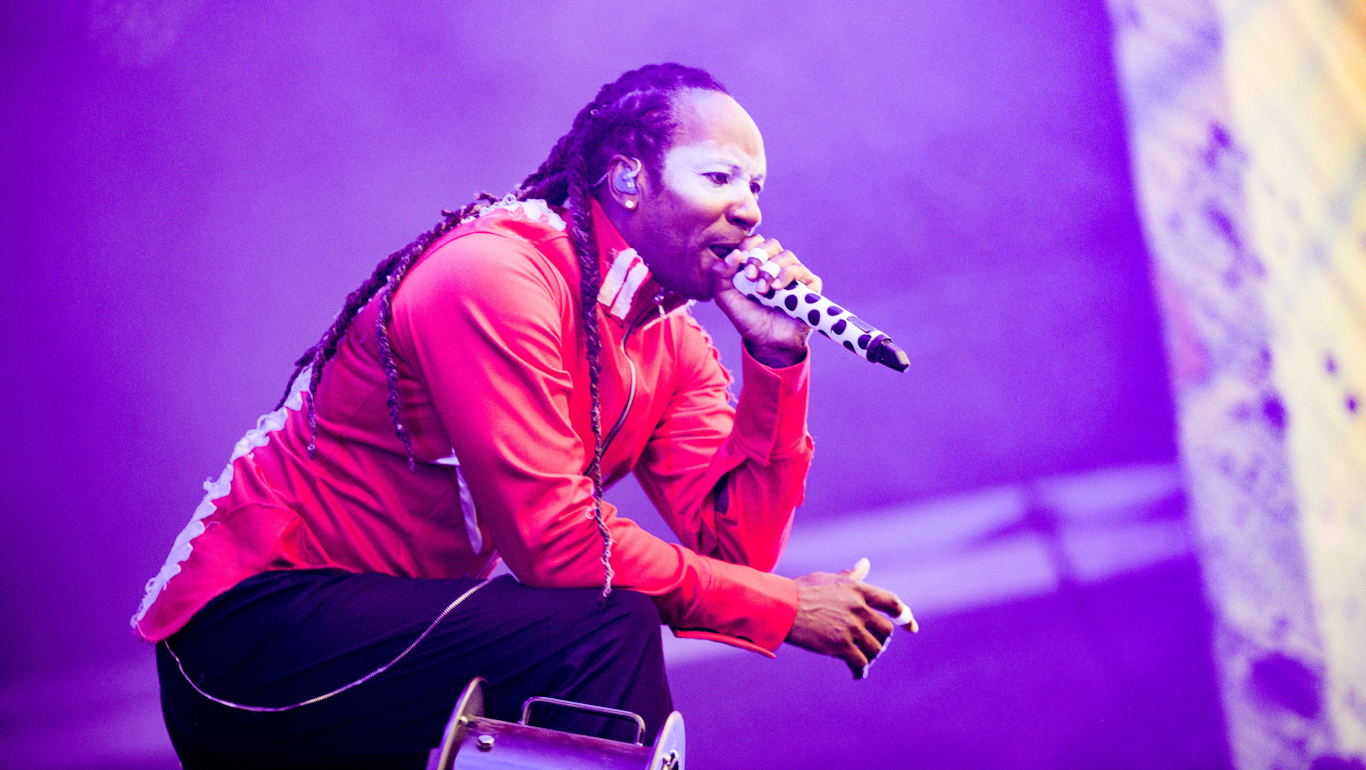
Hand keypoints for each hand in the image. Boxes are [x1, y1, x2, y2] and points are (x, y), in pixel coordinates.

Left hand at [709, 235, 821, 367]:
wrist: (766, 343)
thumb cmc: (747, 319)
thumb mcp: (726, 298)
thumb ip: (720, 275)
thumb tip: (734, 253)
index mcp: (757, 264)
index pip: (755, 241)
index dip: (748, 246)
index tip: (740, 265)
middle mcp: (776, 266)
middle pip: (772, 244)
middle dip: (758, 256)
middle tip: (749, 275)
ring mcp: (794, 275)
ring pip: (786, 256)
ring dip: (771, 270)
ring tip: (762, 290)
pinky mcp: (809, 286)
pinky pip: (801, 271)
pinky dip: (787, 275)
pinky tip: (777, 289)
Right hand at [785, 558, 909, 678]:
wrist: (781, 607)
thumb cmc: (801, 591)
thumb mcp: (828, 579)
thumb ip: (851, 575)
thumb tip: (865, 564)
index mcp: (858, 590)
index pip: (892, 602)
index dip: (905, 615)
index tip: (911, 627)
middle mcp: (858, 608)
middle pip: (885, 630)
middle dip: (881, 640)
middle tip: (872, 646)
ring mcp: (850, 627)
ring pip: (875, 648)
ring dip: (870, 656)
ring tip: (861, 659)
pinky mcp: (840, 646)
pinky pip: (860, 663)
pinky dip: (860, 671)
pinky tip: (856, 674)